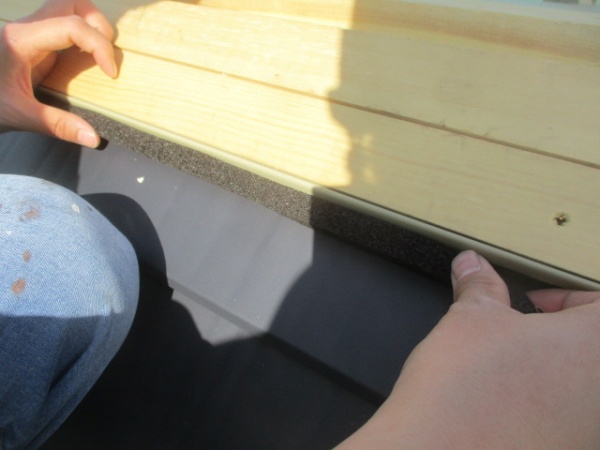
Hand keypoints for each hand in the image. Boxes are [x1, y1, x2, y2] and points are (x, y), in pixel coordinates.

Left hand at [0, 0, 116, 146]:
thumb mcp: (18, 115)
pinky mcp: (34, 43)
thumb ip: (57, 125)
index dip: (99, 46)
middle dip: (97, 25)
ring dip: (90, 27)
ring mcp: (30, 33)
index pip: (71, 25)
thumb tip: (94, 138)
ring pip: (67, 9)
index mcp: (21, 40)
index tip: (110, 74)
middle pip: (71, 3)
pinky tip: (86, 61)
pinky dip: (82, 37)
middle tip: (105, 57)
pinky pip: (63, 27)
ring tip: (99, 56)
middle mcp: (26, 28)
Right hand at [337, 251, 599, 448]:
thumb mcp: (472, 319)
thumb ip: (481, 286)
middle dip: (556, 336)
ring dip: (551, 373)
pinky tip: (508, 408)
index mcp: (596, 343)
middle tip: (517, 335)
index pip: (598, 303)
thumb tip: (472, 266)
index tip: (534, 304)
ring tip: (509, 373)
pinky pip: (567, 421)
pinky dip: (544, 409)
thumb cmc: (467, 391)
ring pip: (581, 387)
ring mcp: (590, 430)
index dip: (563, 298)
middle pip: (591, 347)